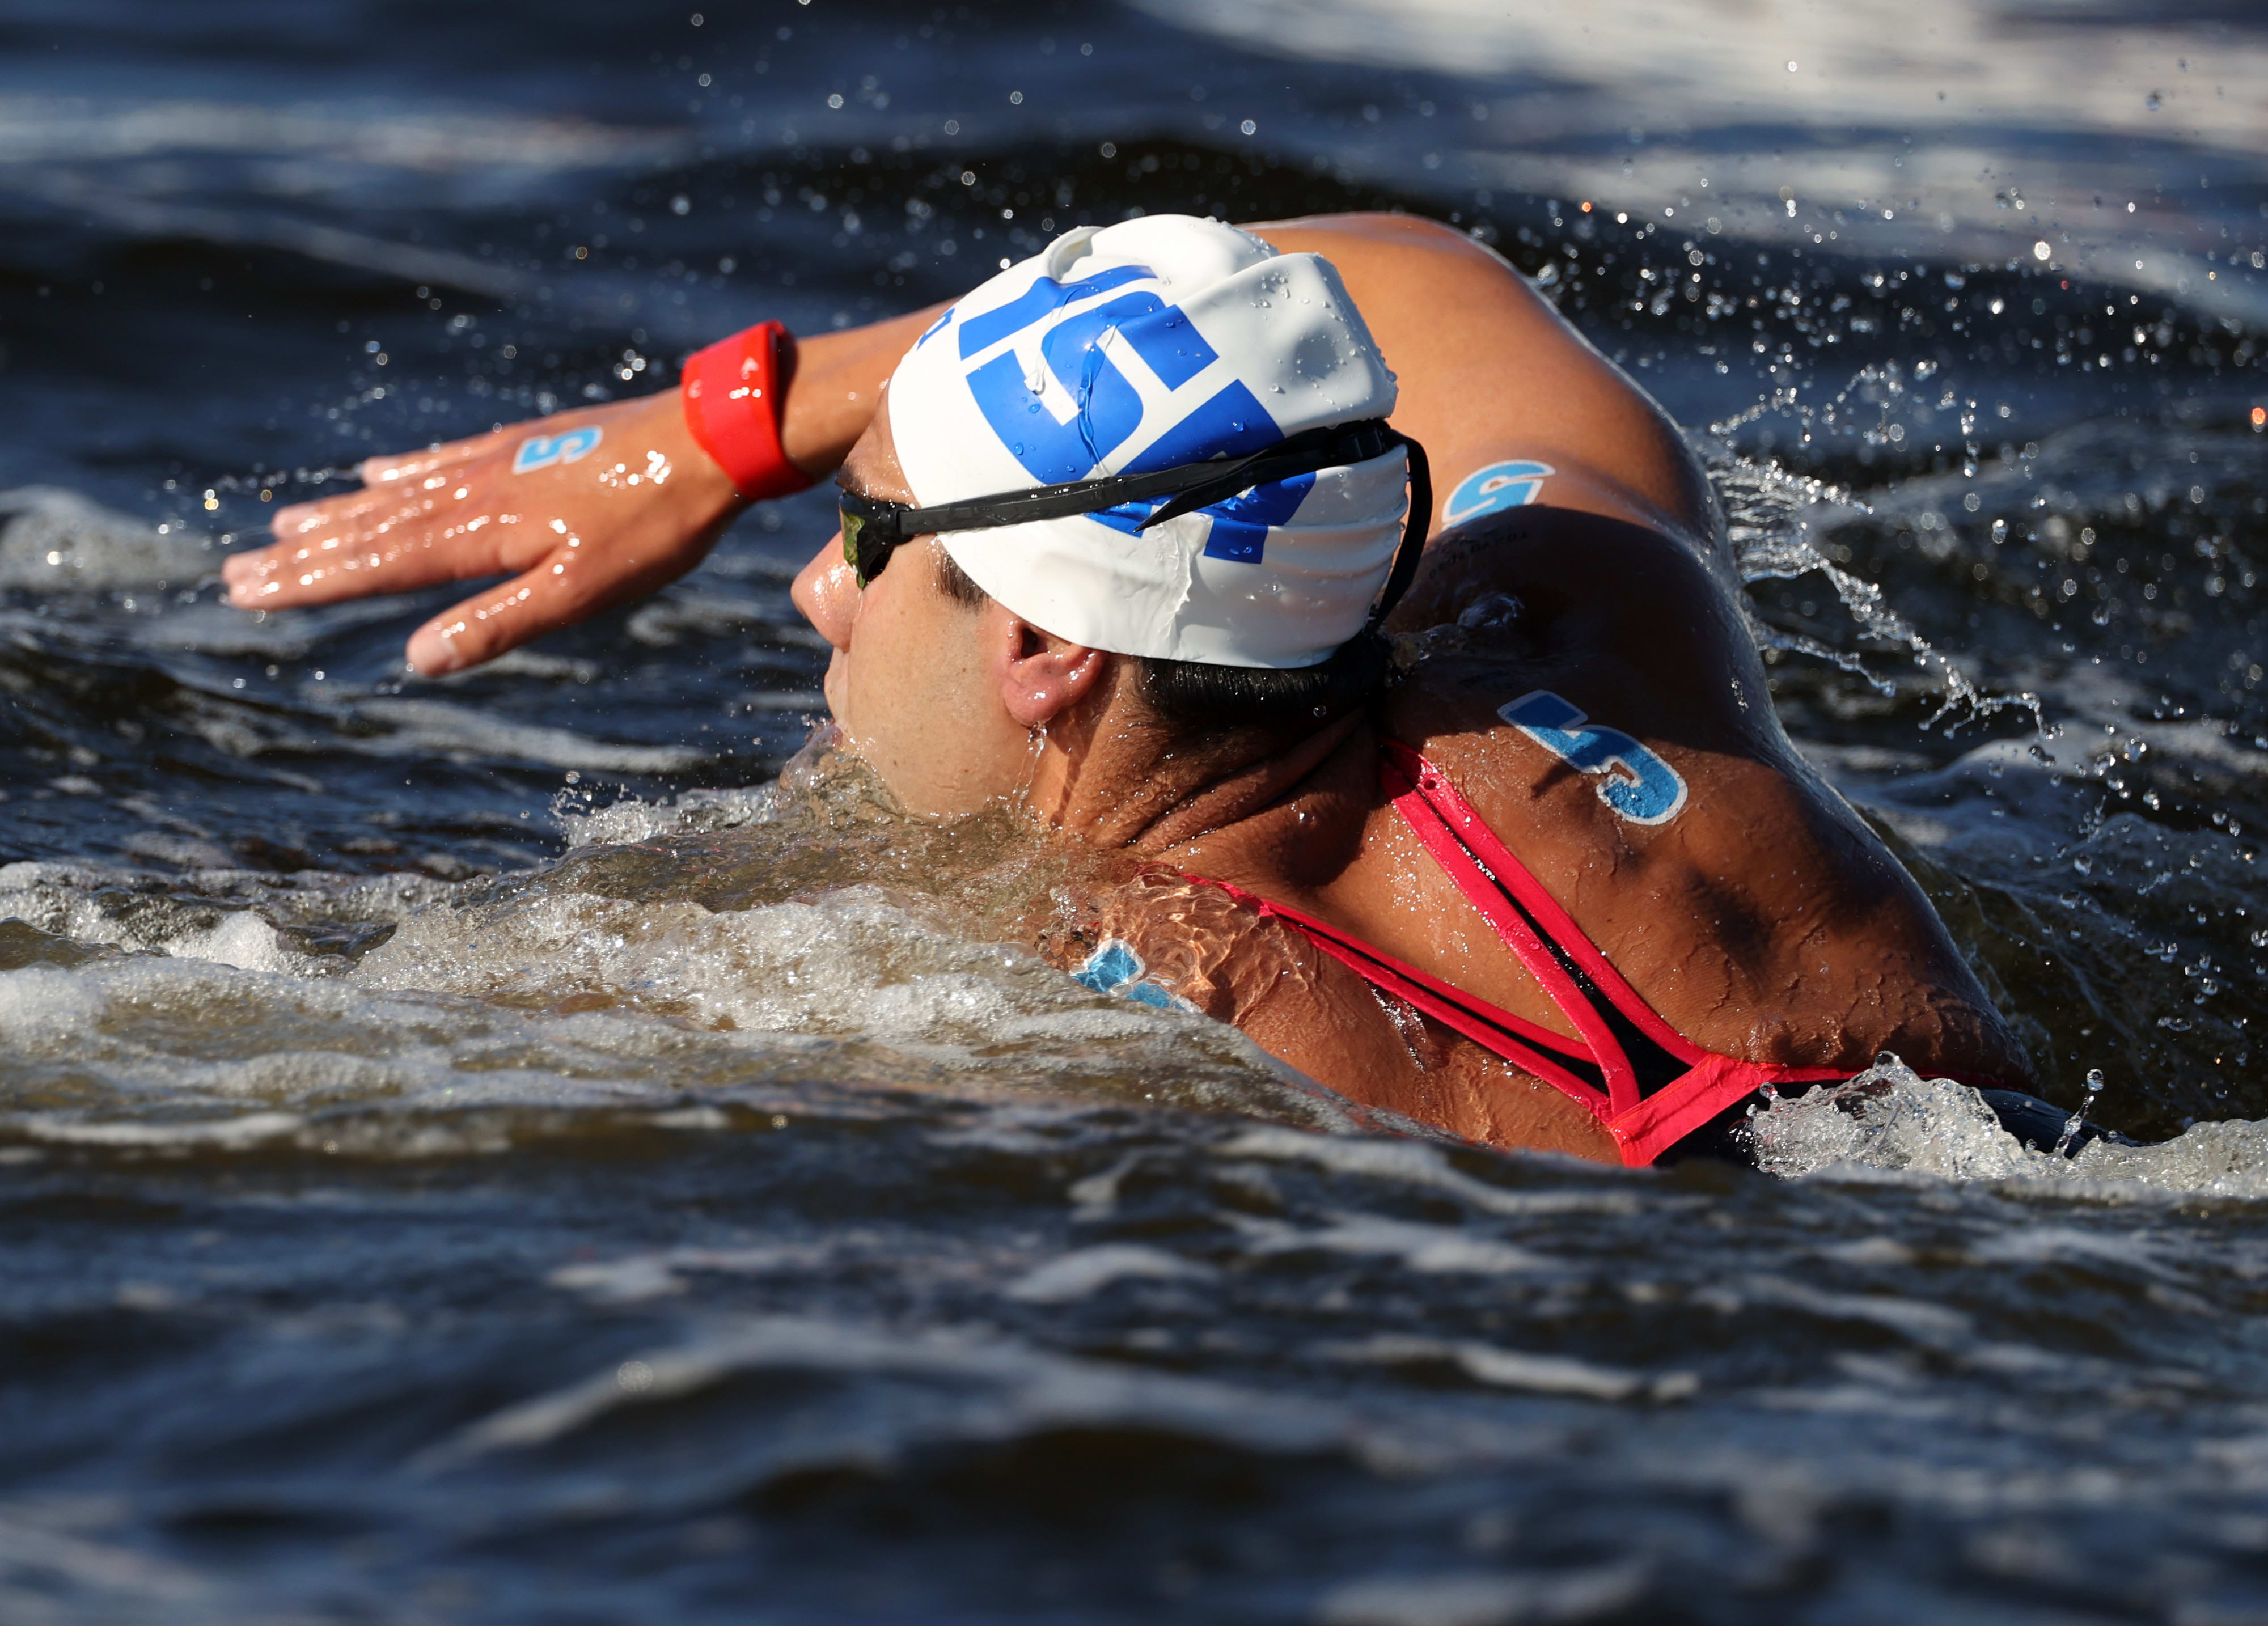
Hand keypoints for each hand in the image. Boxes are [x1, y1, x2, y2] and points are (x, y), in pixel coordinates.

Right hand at [224, 388, 744, 673]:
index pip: (377, 564)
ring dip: (340, 515)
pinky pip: (442, 461)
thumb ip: (498, 623)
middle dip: (306, 555)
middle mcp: (474, 491)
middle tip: (239, 572)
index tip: (248, 591)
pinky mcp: (526, 445)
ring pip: (398, 495)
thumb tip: (418, 659)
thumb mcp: (581, 591)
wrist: (707, 440)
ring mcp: (497, 463)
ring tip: (285, 525)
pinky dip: (400, 473)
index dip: (311, 581)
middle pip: (372, 530)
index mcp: (481, 533)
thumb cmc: (654, 526)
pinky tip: (376, 474)